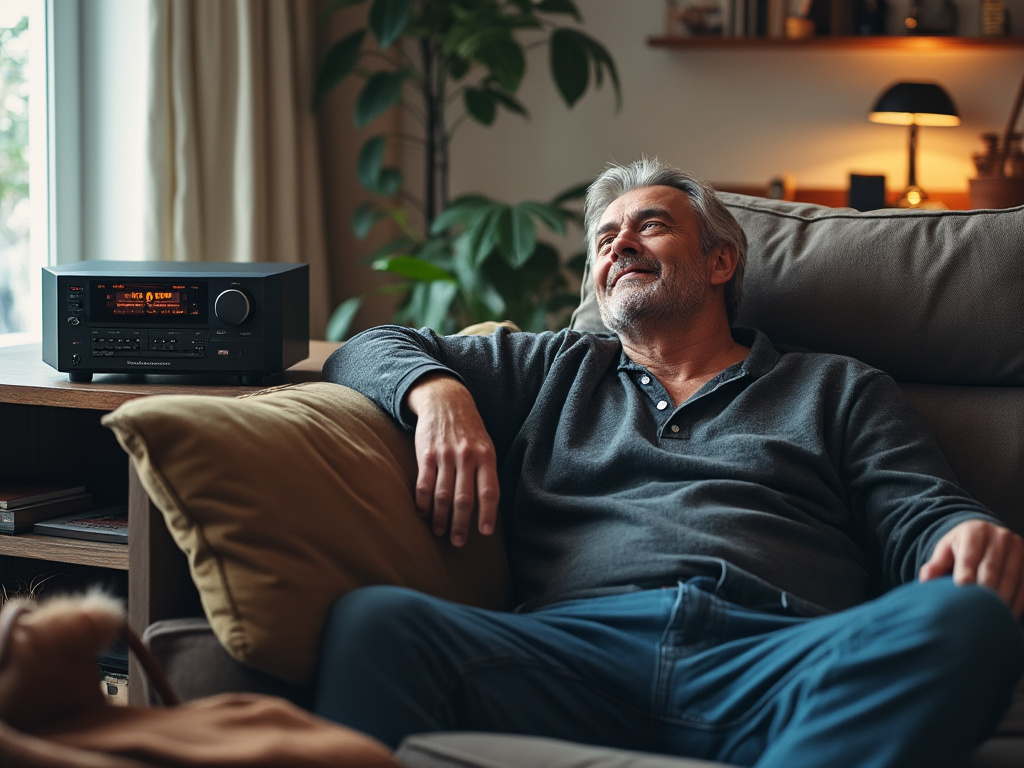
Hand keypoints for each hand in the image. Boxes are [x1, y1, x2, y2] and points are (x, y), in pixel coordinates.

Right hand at [405, 373, 498, 546]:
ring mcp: (446, 456)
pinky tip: (423, 514)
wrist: (446, 401)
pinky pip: (424, 485)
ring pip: (442, 496)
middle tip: (458, 541)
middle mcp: (467, 457)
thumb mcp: (486, 445)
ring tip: (439, 532)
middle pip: (464, 499)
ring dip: (440, 518)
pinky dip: (423, 503)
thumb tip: (488, 505)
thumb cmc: (469, 429)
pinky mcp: (426, 454)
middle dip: (461, 524)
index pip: (489, 491)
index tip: (485, 533)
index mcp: (486, 456)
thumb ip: (486, 471)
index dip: (487, 514)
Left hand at [919, 520, 1023, 616]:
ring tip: (991, 616)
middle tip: (976, 611)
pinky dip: (1017, 602)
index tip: (961, 592)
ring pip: (1011, 578)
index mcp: (974, 532)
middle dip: (984, 590)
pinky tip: (1008, 615)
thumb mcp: (946, 549)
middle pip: (991, 569)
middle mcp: (999, 537)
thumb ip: (936, 564)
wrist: (987, 535)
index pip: (969, 557)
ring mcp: (1018, 549)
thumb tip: (925, 579)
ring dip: (1002, 599)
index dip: (965, 575)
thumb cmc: (961, 547)